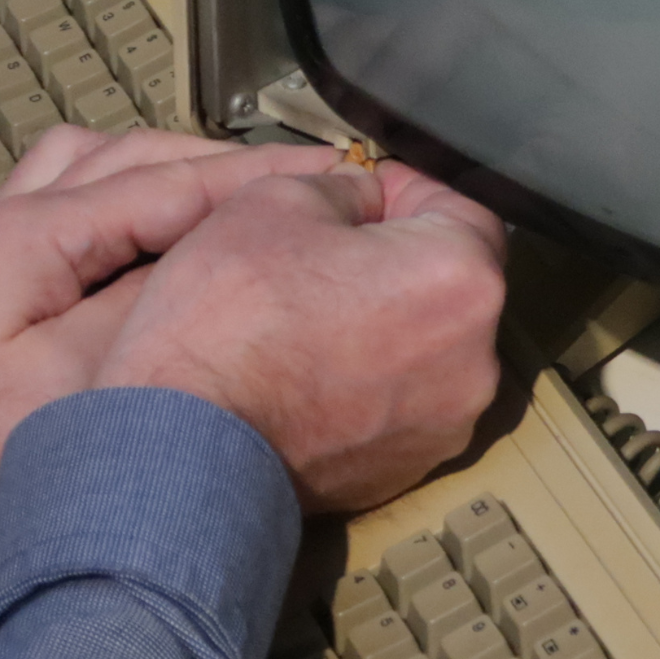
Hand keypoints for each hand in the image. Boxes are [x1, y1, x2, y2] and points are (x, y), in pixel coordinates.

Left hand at [0, 132, 336, 576]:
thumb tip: (223, 261)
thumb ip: (145, 310)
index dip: (266, 176)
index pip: (178, 180)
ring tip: (244, 192)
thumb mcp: (69, 385)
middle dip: (233, 161)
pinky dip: (129, 184)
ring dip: (179, 164)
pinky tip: (154, 219)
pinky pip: (74, 188)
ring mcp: (0, 228)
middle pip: (146, 153)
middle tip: (313, 181)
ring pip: (105, 159)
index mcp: (42, 230)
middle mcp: (20, 208)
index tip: (343, 174)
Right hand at [96, 160, 506, 510]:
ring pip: (426, 350)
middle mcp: (474, 360)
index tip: (366, 192)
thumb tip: (364, 198)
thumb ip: (345, 189)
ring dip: (384, 327)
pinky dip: (367, 386)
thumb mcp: (275, 199)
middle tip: (324, 257)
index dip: (407, 191)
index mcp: (460, 279)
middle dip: (397, 262)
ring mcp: (444, 425)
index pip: (462, 209)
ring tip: (309, 323)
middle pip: (450, 286)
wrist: (186, 445)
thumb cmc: (228, 323)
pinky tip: (308, 376)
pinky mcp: (409, 470)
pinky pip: (400, 406)